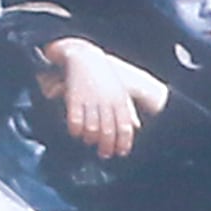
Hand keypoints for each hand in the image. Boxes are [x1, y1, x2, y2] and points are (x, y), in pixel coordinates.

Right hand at [43, 36, 163, 156]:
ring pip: (92, 128)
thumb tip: (136, 127)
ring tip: (89, 142)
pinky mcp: (74, 98)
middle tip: (104, 154)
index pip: (124, 127)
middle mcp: (106, 102)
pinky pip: (75, 120)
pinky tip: (75, 133)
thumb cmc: (103, 76)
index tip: (120, 153)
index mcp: (119, 100)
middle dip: (107, 146)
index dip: (123, 143)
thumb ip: (127, 109)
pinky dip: (75, 130)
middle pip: (108, 131)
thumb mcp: (119, 90)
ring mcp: (90, 100)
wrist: (84, 56)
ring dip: (91, 139)